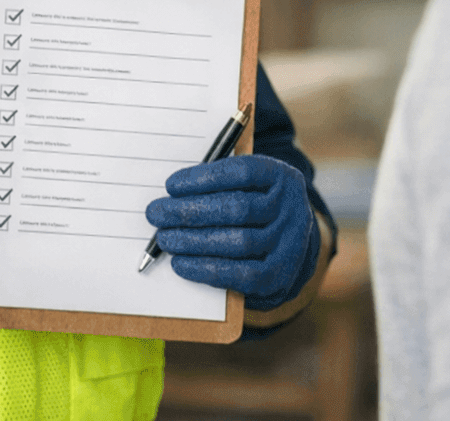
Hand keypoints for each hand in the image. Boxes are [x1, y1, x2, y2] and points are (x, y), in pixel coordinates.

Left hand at [144, 154, 320, 310]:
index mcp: (281, 177)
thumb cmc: (256, 208)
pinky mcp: (279, 276)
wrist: (292, 246)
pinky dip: (207, 270)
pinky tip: (182, 264)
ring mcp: (289, 244)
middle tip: (157, 214)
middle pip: (238, 208)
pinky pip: (241, 275)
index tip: (171, 185)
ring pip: (239, 242)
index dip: (204, 178)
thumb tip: (173, 195)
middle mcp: (291, 209)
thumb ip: (219, 185)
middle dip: (191, 211)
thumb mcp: (249, 186)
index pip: (242, 172)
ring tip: (166, 239)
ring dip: (194, 241)